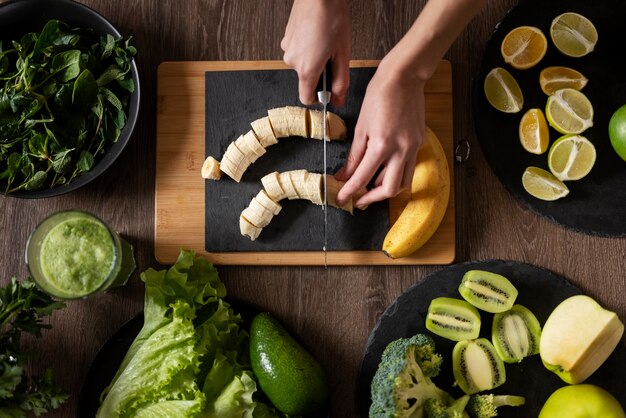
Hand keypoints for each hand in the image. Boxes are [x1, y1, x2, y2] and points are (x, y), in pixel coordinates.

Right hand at [281, 0, 349, 105]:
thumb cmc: (331, 18)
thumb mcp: (343, 54)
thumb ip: (341, 81)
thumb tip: (339, 98)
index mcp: (306, 69)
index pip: (306, 98)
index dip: (318, 97)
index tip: (327, 90)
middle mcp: (292, 61)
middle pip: (306, 78)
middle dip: (319, 71)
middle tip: (332, 55)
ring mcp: (287, 49)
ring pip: (302, 63)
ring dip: (313, 58)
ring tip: (325, 41)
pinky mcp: (286, 38)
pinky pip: (298, 50)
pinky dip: (307, 47)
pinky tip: (317, 34)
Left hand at [335, 62, 425, 208]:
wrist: (403, 77)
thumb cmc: (379, 95)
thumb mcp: (361, 126)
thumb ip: (354, 155)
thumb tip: (344, 174)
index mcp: (381, 145)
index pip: (362, 178)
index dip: (350, 192)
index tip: (342, 199)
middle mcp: (401, 150)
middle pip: (389, 189)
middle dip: (372, 198)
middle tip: (358, 200)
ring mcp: (413, 147)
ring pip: (404, 182)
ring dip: (387, 190)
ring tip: (371, 188)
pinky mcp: (420, 143)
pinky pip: (409, 167)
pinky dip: (396, 174)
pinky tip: (384, 171)